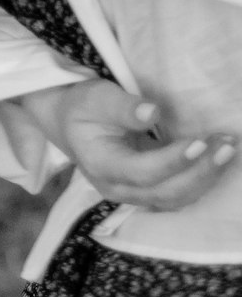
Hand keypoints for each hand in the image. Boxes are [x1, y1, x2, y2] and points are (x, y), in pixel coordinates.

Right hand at [18, 79, 235, 209]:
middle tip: (226, 144)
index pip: (141, 172)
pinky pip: (178, 194)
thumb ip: (122, 106)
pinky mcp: (147, 192)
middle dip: (200, 171)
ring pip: (175, 198)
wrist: (69, 124)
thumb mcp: (96, 98)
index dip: (172, 161)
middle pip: (164, 192)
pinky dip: (201, 179)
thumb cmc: (83, 108)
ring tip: (228, 148)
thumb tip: (151, 113)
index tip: (200, 141)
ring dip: (206, 177)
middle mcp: (116, 188)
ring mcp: (132, 194)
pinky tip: (217, 158)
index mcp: (100, 164)